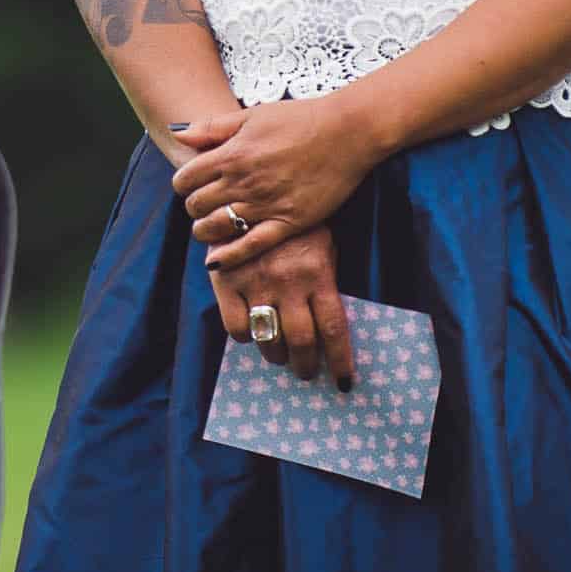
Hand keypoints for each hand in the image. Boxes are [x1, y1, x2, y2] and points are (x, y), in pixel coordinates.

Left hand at [172, 96, 385, 272]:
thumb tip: (179, 133)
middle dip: (193, 207)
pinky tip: (217, 260)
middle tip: (203, 206)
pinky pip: (250, 246)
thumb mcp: (252, 115)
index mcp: (231, 154)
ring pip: (216, 228)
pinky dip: (229, 256)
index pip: (185, 179)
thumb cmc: (300, 118)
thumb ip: (213, 127)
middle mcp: (243, 182)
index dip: (183, 183)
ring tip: (210, 227)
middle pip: (196, 205)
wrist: (347, 131)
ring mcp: (264, 204)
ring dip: (205, 231)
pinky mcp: (288, 222)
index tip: (192, 184)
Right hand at [207, 224, 352, 385]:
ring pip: (268, 339)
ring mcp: (255, 282)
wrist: (249, 190)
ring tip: (279, 356)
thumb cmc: (294, 222)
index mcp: (317, 273)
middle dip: (306, 365)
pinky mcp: (226, 280)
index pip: (333, 328)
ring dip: (276, 356)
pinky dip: (245, 338)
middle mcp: (288, 281)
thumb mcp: (323, 243)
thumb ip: (326, 279)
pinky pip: (236, 327)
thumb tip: (332, 325)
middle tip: (306, 372)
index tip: (344, 382)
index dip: (340, 361)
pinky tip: (252, 332)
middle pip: (301, 341)